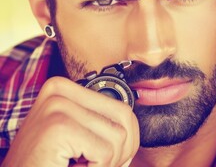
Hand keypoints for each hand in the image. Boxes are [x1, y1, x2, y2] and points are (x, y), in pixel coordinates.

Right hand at [2, 77, 139, 166]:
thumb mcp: (77, 136)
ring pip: (119, 137)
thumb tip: (135, 126)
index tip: (104, 158)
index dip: (125, 140)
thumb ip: (102, 124)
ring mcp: (57, 106)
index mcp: (64, 88)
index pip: (122, 108)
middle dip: (122, 151)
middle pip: (125, 118)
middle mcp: (59, 90)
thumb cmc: (48, 163)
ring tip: (80, 166)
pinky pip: (105, 153)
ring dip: (108, 163)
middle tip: (95, 164)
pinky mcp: (58, 127)